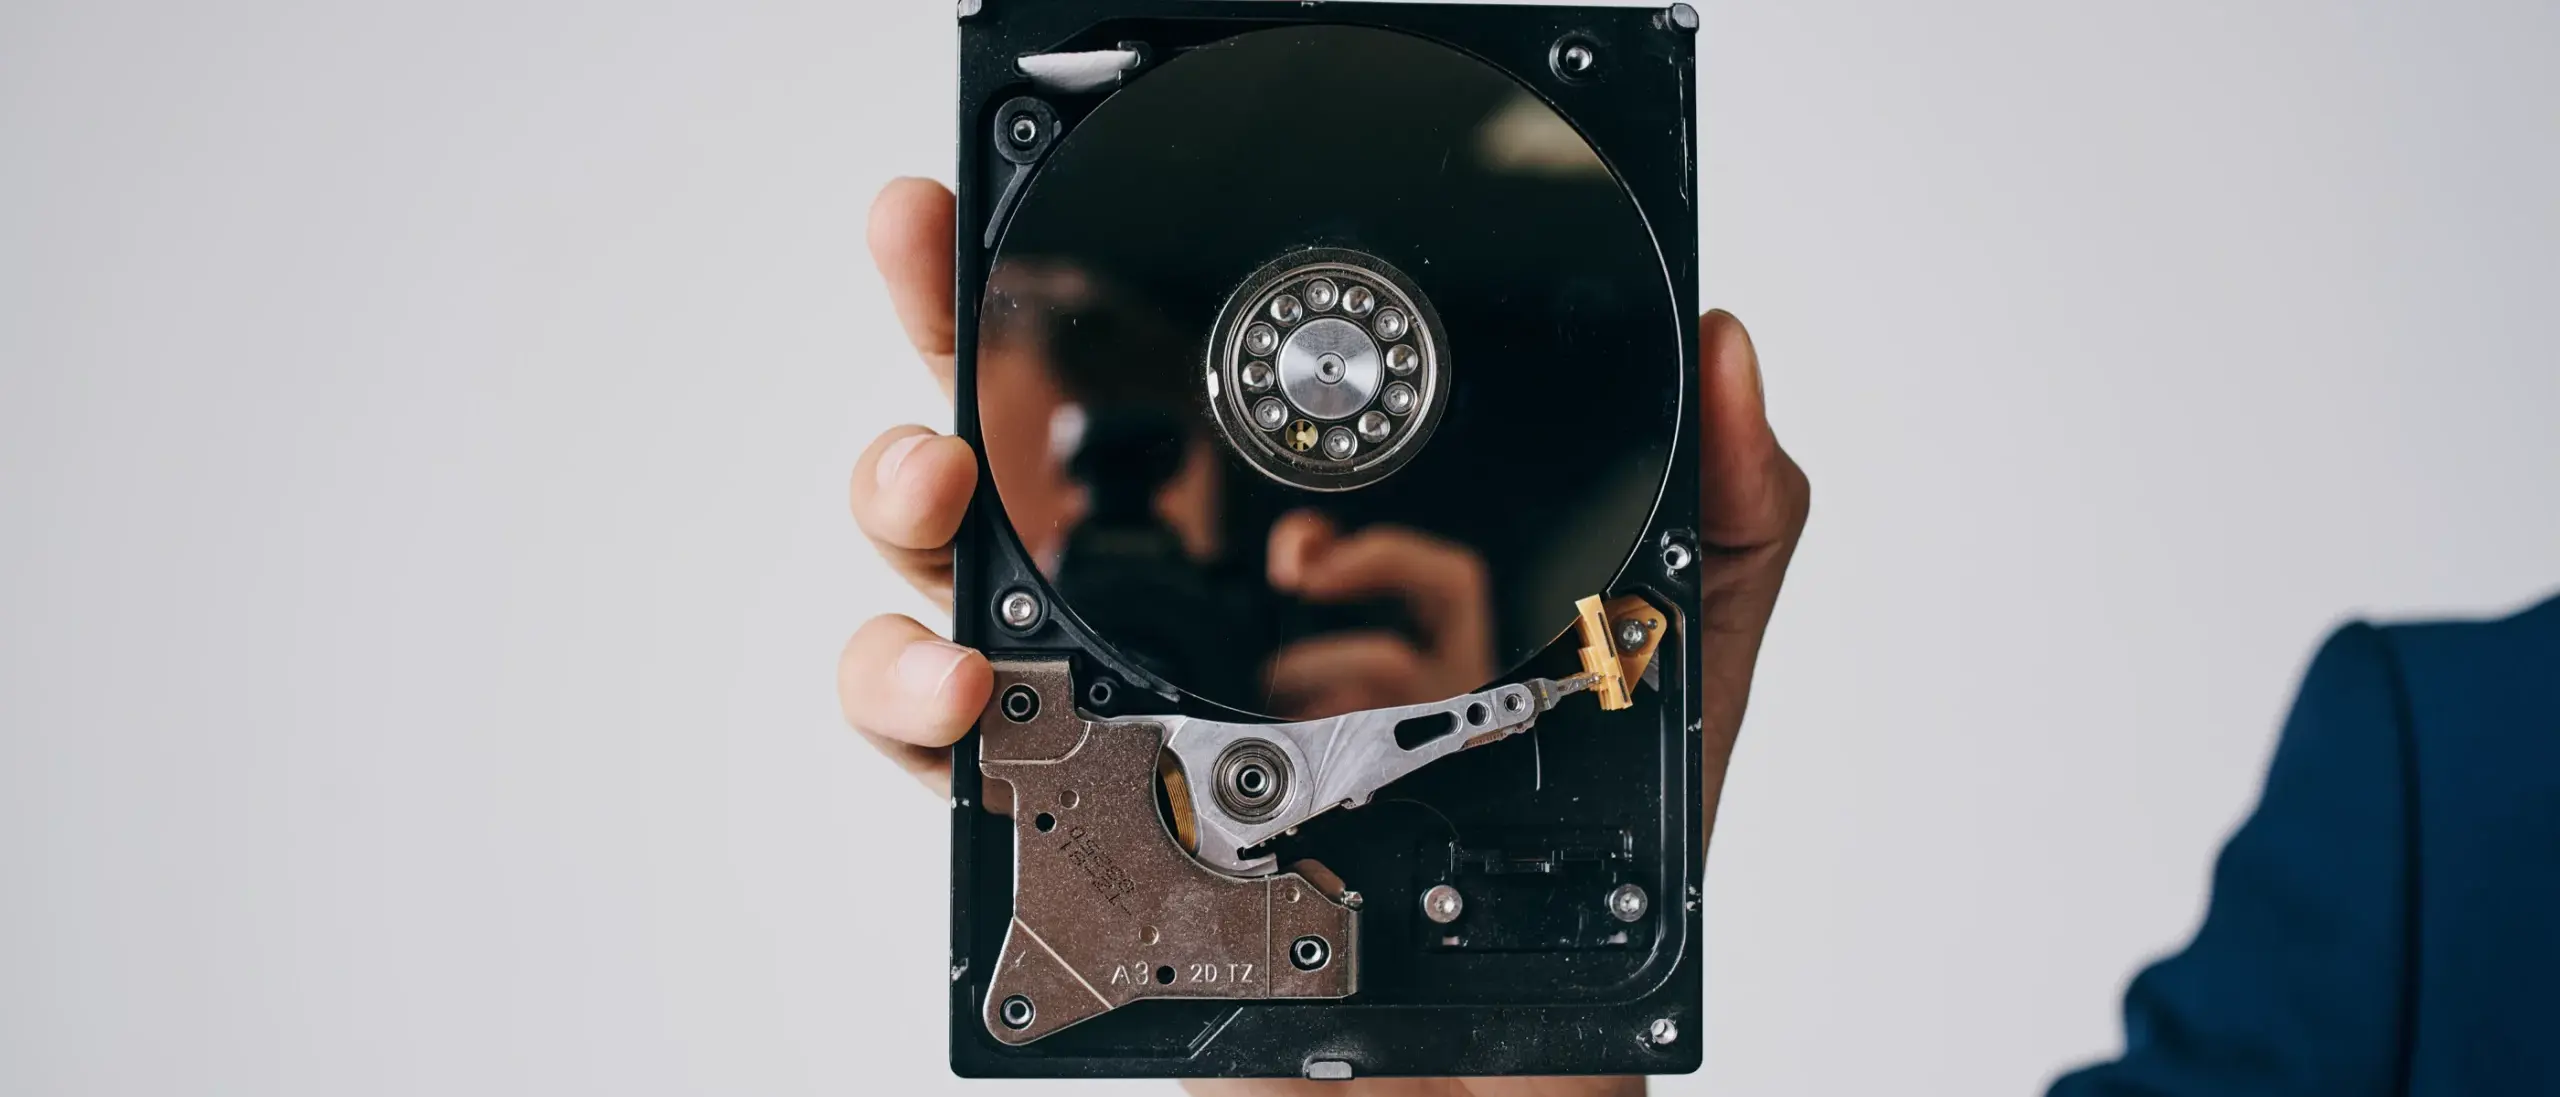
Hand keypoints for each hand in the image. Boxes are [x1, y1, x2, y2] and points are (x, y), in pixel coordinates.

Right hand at [840, 178, 1810, 1093]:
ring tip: (935, 482)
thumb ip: (1718, 510)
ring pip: (942, 571)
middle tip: (929, 250)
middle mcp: (1169, 605)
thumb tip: (1727, 349)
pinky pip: (936, 748)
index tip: (1051, 177)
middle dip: (947, 325)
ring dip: (904, 501)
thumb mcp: (1661, 669)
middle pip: (1021, 432)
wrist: (1494, 1054)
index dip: (1099, 271)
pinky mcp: (1056, 818)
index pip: (1179, 377)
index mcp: (1286, 542)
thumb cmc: (1560, 869)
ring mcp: (1100, 704)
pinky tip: (969, 680)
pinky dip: (913, 698)